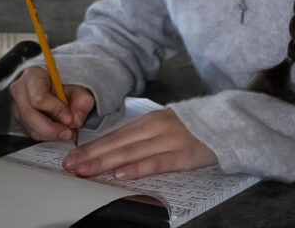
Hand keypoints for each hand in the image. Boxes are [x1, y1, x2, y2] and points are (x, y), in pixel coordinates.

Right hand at [9, 65, 94, 140]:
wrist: (54, 87)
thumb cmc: (64, 86)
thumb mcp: (78, 89)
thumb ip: (82, 102)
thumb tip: (76, 121)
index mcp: (32, 75)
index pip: (38, 97)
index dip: (55, 110)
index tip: (69, 118)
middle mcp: (20, 91)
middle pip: (30, 115)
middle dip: (52, 129)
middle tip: (69, 133)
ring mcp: (16, 107)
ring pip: (30, 128)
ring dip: (51, 134)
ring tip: (67, 133)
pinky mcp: (19, 120)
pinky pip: (32, 133)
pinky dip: (47, 136)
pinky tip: (58, 132)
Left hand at [62, 109, 215, 179]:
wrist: (224, 124)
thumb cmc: (191, 129)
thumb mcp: (162, 126)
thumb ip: (140, 137)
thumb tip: (113, 151)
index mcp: (148, 121)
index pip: (114, 136)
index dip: (92, 147)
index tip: (71, 157)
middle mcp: (155, 128)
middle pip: (118, 144)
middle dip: (91, 156)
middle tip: (70, 166)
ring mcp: (168, 140)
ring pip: (131, 152)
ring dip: (106, 162)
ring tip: (86, 170)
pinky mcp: (182, 155)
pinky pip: (157, 162)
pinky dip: (138, 168)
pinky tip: (121, 174)